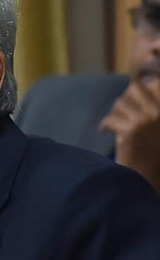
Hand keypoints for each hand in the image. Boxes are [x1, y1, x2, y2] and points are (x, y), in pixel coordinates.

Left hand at [99, 77, 159, 192]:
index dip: (143, 85)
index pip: (157, 82)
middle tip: (121, 112)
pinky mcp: (131, 131)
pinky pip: (111, 119)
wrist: (148, 177)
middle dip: (125, 99)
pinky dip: (106, 125)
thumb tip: (136, 85)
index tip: (135, 89)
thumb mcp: (155, 127)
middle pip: (135, 89)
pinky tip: (105, 131)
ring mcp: (147, 121)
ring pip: (120, 103)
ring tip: (115, 125)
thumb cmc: (153, 154)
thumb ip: (149, 110)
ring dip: (115, 113)